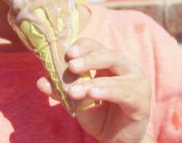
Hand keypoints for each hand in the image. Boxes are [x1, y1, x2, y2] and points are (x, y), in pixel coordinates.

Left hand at [37, 38, 151, 142]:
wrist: (117, 140)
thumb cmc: (101, 116)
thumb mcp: (78, 102)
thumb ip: (62, 90)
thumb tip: (41, 81)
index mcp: (110, 64)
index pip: (97, 47)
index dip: (83, 47)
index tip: (67, 53)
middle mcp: (126, 68)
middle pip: (109, 55)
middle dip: (89, 58)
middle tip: (72, 65)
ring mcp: (136, 82)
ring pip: (115, 75)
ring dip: (93, 81)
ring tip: (75, 90)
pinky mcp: (141, 100)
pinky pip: (123, 92)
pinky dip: (106, 92)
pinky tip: (92, 94)